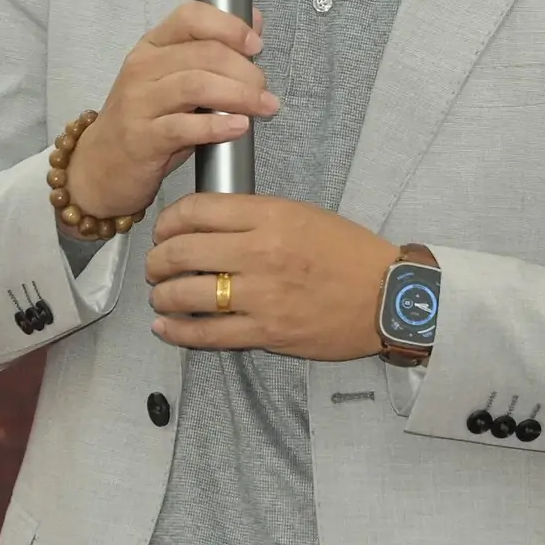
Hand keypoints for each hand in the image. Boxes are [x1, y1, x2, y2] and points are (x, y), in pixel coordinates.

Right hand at [65, 2, 276, 223]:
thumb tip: (254, 23)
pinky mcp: (141, 138)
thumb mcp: (175, 82)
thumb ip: (211, 53)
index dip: (228, 26)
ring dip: (239, 95)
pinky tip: (239, 127)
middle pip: (203, 54)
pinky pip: (185, 127)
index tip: (255, 45)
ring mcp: (138, 103)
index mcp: (151, 47)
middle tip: (264, 90)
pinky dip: (218, 126)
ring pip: (196, 85)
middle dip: (244, 70)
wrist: (100, 168)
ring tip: (264, 107)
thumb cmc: (146, 122)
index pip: (190, 17)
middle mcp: (142, 69)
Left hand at [144, 194, 399, 361]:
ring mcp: (262, 295)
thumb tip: (207, 222)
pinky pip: (207, 334)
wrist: (388, 297)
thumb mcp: (303, 214)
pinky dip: (178, 331)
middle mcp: (261, 253)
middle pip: (181, 251)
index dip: (168, 221)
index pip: (196, 210)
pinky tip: (166, 326)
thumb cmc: (349, 253)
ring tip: (161, 295)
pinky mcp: (266, 332)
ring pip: (186, 293)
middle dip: (156, 259)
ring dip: (162, 295)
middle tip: (156, 264)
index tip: (164, 229)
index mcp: (271, 216)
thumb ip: (254, 215)